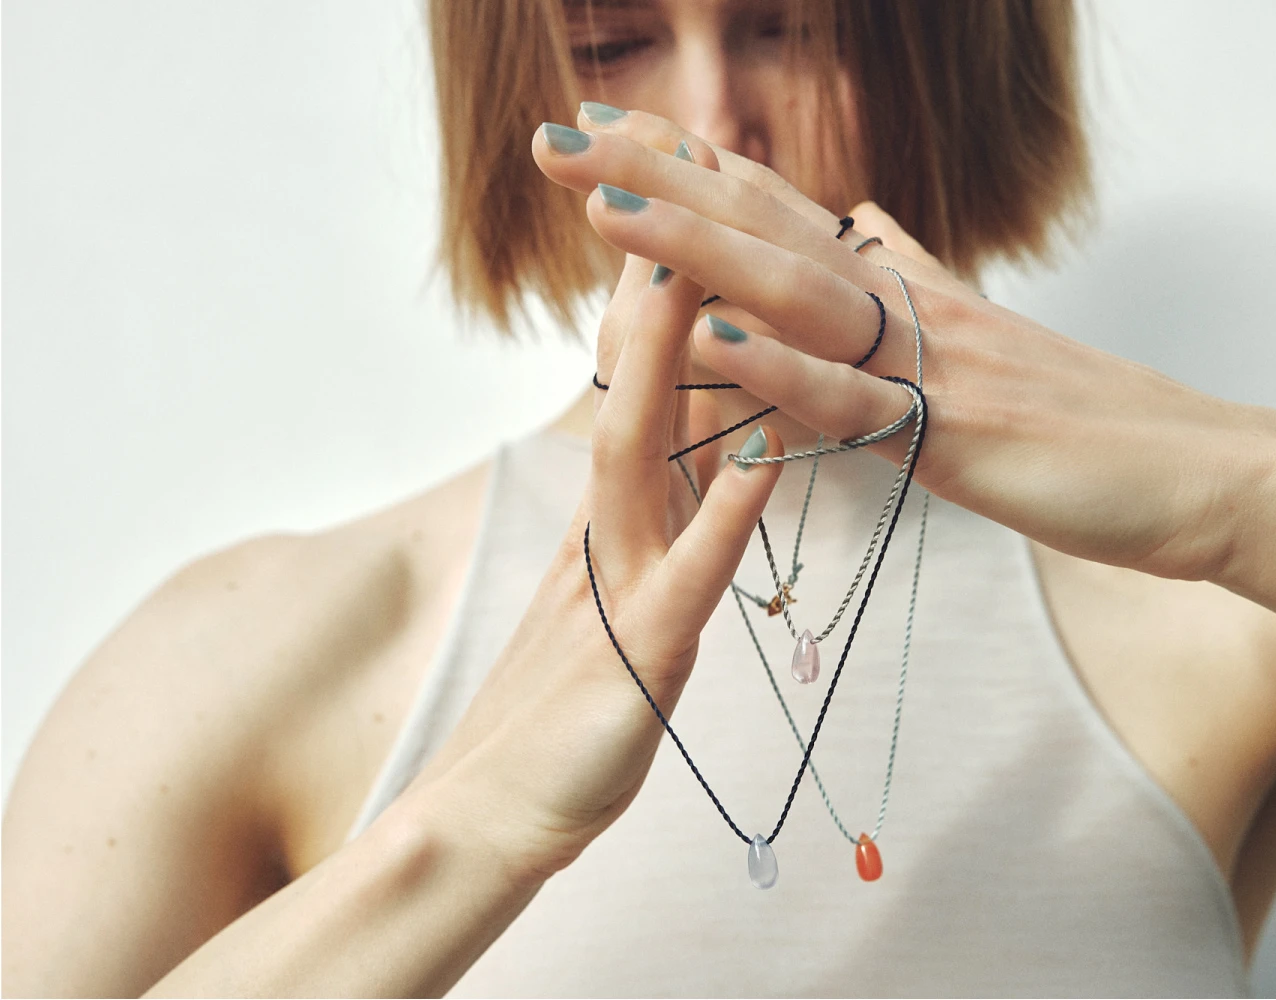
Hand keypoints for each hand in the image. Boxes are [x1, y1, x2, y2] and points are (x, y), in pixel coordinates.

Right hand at [403, 231, 782, 881]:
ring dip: (671, 373)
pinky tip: (763, 466)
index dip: (654, 315)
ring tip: (696, 287)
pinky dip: (725, 519)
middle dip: (652, 304)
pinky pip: (688, 578)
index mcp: (608, 526)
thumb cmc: (561, 709)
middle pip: (632, 401)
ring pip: (645, 464)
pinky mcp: (638, 657)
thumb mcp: (606, 602)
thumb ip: (639, 531)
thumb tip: (692, 466)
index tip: (676, 227)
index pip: (635, 401)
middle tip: (672, 204)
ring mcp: (615, 590)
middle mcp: (605, 539)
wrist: (495, 813)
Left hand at [532, 108, 1275, 582]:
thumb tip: (865, 230)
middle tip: (558, 133)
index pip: (785, 212)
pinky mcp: (960, 433)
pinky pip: (859, 399)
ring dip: (695, 245)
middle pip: (766, 226)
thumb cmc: (1096, 421)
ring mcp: (934, 364)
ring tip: (604, 202)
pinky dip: (785, 368)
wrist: (1207, 469)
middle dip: (656, 179)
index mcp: (910, 293)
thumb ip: (918, 283)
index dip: (694, 168)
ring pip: (797, 293)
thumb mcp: (989, 340)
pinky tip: (716, 335)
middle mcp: (911, 309)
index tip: (614, 127)